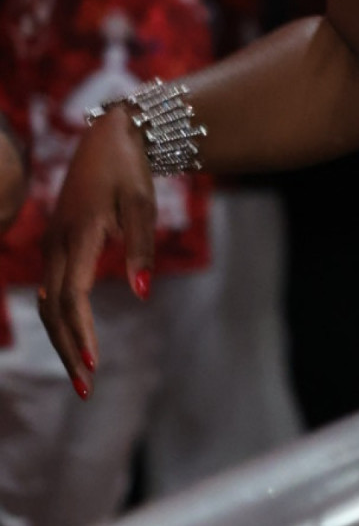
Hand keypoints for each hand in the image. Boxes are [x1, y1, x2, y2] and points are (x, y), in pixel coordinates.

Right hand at [40, 110, 156, 395]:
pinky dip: (59, 317)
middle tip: (86, 389)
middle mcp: (57, 243)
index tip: (94, 363)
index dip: (79, 331)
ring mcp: (52, 243)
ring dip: (62, 338)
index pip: (72, 295)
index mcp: (78, 235)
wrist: (109, 135)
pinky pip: (50, 288)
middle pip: (54, 308)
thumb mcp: (142, 204)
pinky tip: (72, 339)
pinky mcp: (56, 242)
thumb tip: (143, 291)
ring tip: (82, 373)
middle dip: (68, 349)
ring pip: (48, 301)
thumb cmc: (130, 169)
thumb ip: (141, 248)